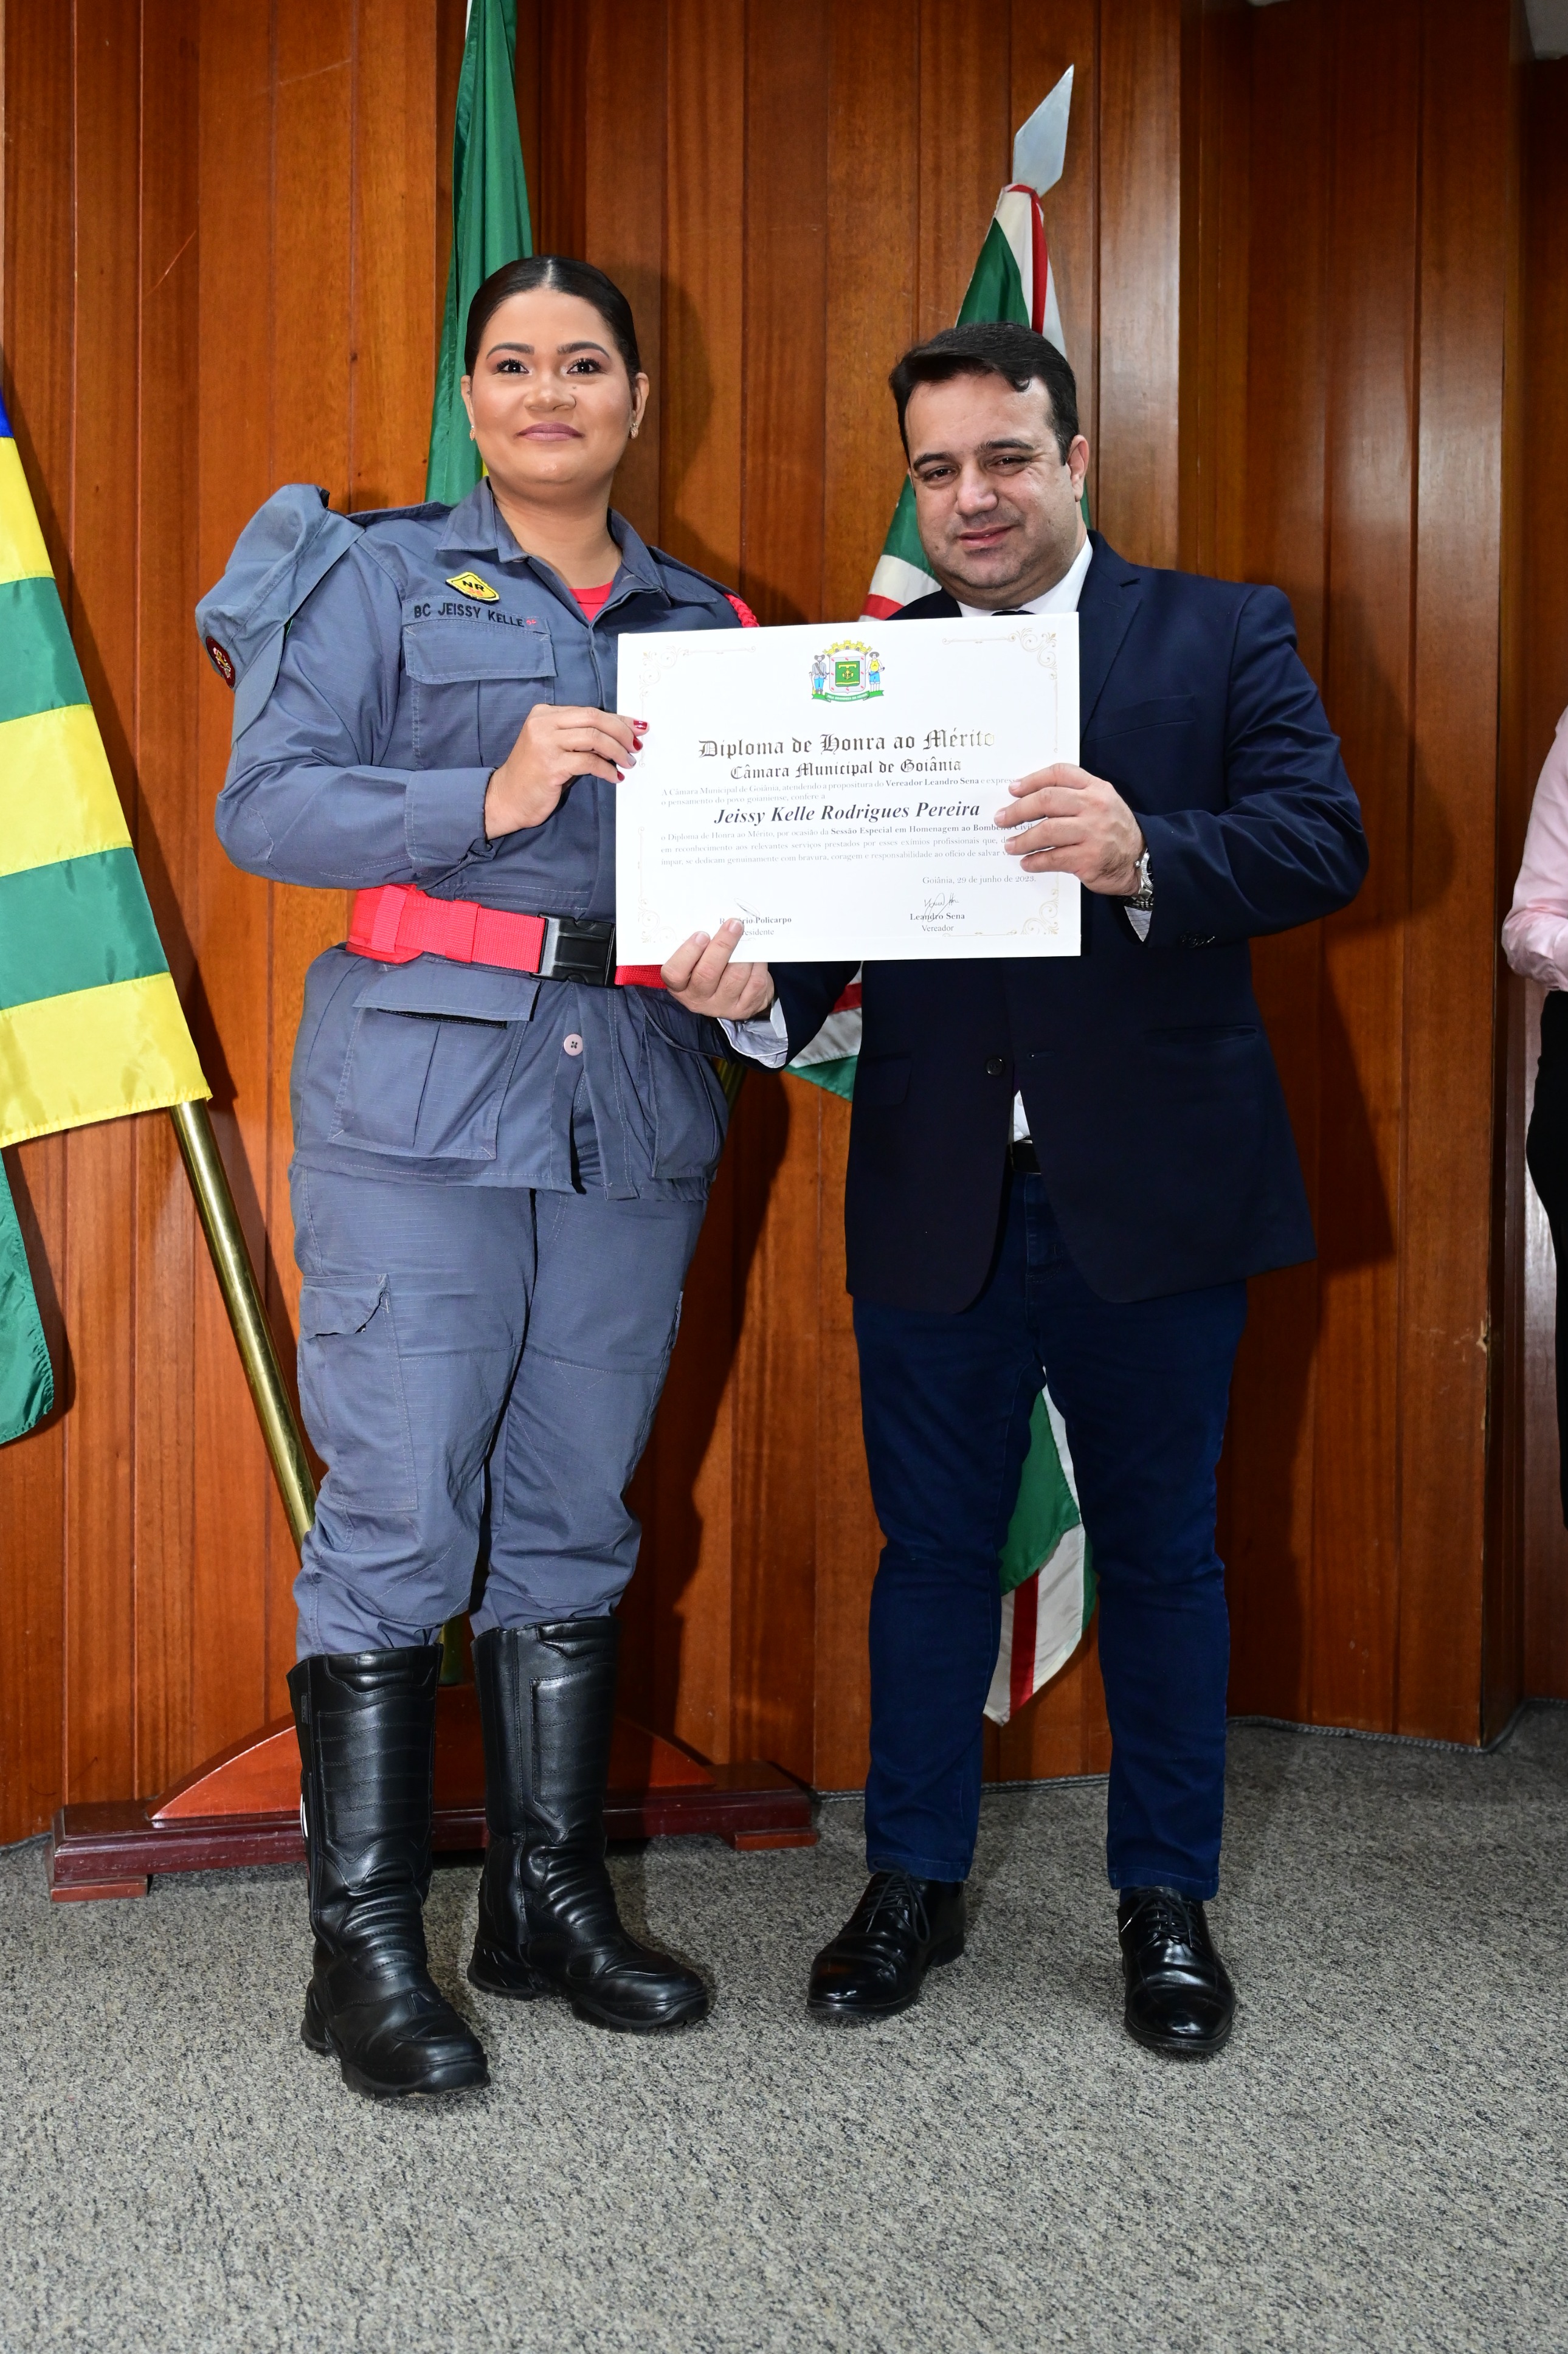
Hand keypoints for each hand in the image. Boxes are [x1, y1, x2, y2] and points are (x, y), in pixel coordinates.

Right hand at [483, 704, 645, 837]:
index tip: (637, 728)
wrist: (507, 799)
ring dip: (617, 751)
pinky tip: (614, 778)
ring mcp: (545, 743)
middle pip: (594, 718)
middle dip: (621, 732)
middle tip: (636, 746)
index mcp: (544, 713)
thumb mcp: (556, 747)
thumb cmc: (535, 775)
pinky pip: (589, 762)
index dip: (618, 720)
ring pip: (594, 738)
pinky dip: (606, 769)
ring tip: (628, 763)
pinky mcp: (550, 765)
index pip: (589, 711)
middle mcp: (543, 723)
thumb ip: (579, 736)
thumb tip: (619, 734)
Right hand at [661, 920, 775, 1020]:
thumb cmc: (709, 970)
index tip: (702, 935)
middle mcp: (698, 999)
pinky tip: (756, 955)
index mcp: (680, 986)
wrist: (733, 997)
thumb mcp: (695, 962)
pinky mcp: (744, 1008)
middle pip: (708, 973)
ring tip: (746, 937)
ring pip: (736, 976)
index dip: (688, 953)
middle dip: (723, 945)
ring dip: (744, 954)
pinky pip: (755, 982)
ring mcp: (722, 1006)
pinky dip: (758, 965)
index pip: (674, 973)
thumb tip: (712, 921)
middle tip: (733, 925)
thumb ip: (697, 947)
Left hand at [996, 761, 1144, 894]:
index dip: (1032, 780)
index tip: (1013, 789)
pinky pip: (1053, 858)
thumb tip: (1030, 800)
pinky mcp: (1088, 858)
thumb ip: (1074, 796)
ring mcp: (1092, 833)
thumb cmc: (1114, 830)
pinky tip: (1027, 863)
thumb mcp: (1103, 803)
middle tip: (1001, 819)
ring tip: (1010, 845)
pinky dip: (1035, 861)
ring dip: (1022, 839)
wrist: (1141, 859)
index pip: (1059, 774)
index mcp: (1096, 789)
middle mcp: (1094, 807)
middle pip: (1047, 800)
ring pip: (1047, 831)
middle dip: (1018, 810)